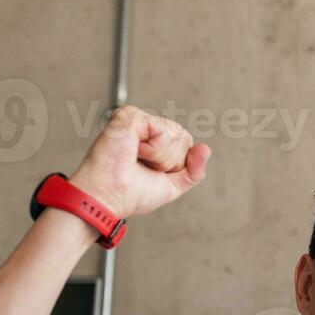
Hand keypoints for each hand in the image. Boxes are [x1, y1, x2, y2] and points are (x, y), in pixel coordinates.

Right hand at [68, 105, 209, 219]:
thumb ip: (193, 170)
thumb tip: (206, 148)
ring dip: (160, 156)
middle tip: (143, 166)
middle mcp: (146, 129)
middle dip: (169, 160)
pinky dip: (153, 148)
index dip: (176, 164)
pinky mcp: (130, 116)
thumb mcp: (173, 186)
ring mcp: (137, 120)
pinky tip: (134, 151)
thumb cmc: (130, 194)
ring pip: (176, 134)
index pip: (186, 144)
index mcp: (153, 141)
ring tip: (136, 159)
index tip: (152, 172)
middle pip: (184, 137)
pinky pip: (163, 129)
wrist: (108, 198)